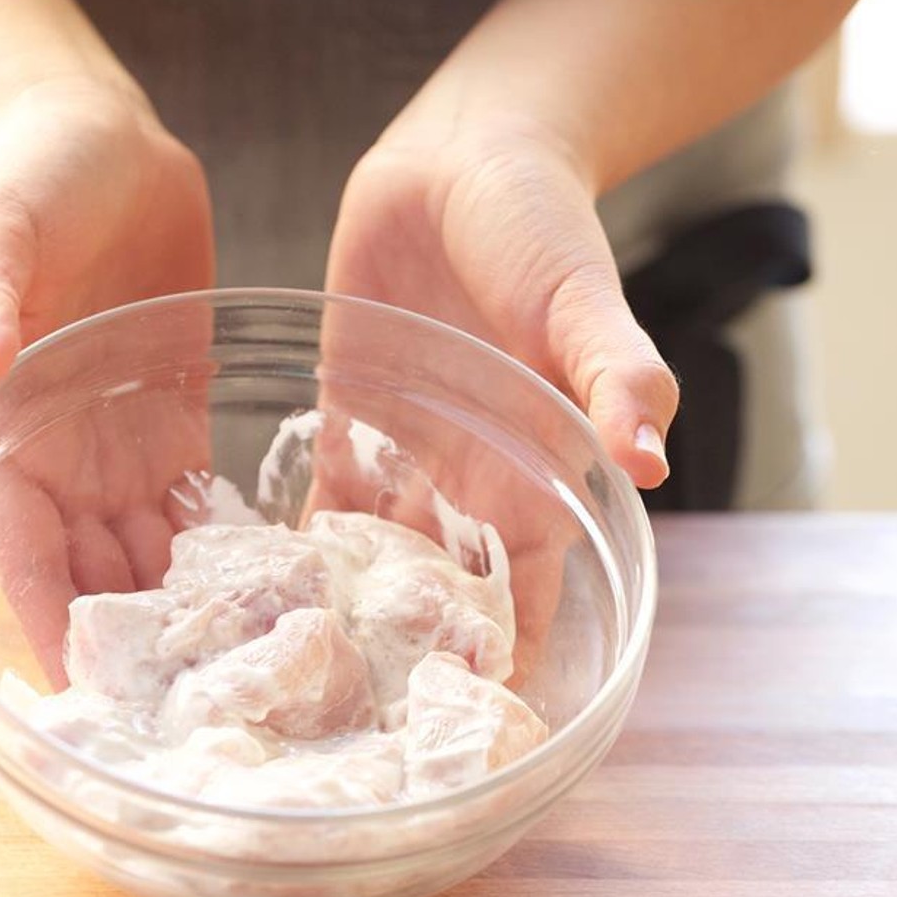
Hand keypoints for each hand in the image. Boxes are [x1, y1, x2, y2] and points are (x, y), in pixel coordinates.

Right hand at [0, 75, 215, 681]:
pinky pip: (200, 514)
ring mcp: (123, 456)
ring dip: (187, 617)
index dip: (52, 618)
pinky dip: (226, 560)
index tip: (89, 688)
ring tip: (241, 677)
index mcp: (5, 432)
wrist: (105, 149)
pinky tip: (273, 600)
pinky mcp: (178, 435)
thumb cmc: (33, 180)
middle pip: (95, 575)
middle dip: (133, 645)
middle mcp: (64, 463)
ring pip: (152, 559)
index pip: (26, 550)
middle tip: (188, 712)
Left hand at [322, 124, 678, 682]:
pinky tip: (248, 593)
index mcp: (534, 477)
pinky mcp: (347, 418)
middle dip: (403, 662)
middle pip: (437, 599)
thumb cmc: (544, 228)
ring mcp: (404, 458)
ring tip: (286, 684)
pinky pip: (317, 498)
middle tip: (349, 736)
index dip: (504, 663)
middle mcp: (467, 485)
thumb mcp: (587, 302)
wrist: (465, 161)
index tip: (466, 731)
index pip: (525, 599)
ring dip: (339, 615)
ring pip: (372, 561)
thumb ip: (619, 375)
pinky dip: (289, 545)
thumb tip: (649, 458)